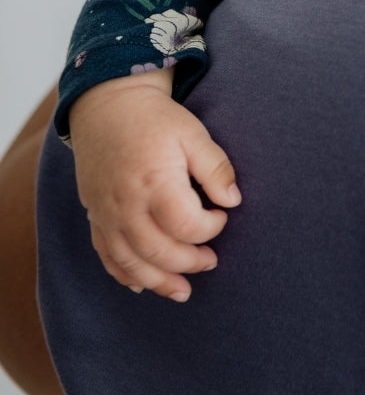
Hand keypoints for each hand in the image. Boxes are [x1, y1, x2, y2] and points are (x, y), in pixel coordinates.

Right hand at [67, 69, 241, 301]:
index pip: (186, 225)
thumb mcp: (194, 134)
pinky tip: (142, 285)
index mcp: (155, 182)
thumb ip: (216, 167)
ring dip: (158, 282)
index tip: (222, 216)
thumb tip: (234, 200)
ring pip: (130, 263)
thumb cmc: (157, 120)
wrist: (109, 107)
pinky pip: (107, 256)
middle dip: (189, 262)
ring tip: (183, 291)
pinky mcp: (95, 217)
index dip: (211, 228)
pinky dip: (124, 275)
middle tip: (212, 261)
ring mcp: (106, 215)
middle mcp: (126, 205)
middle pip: (159, 252)